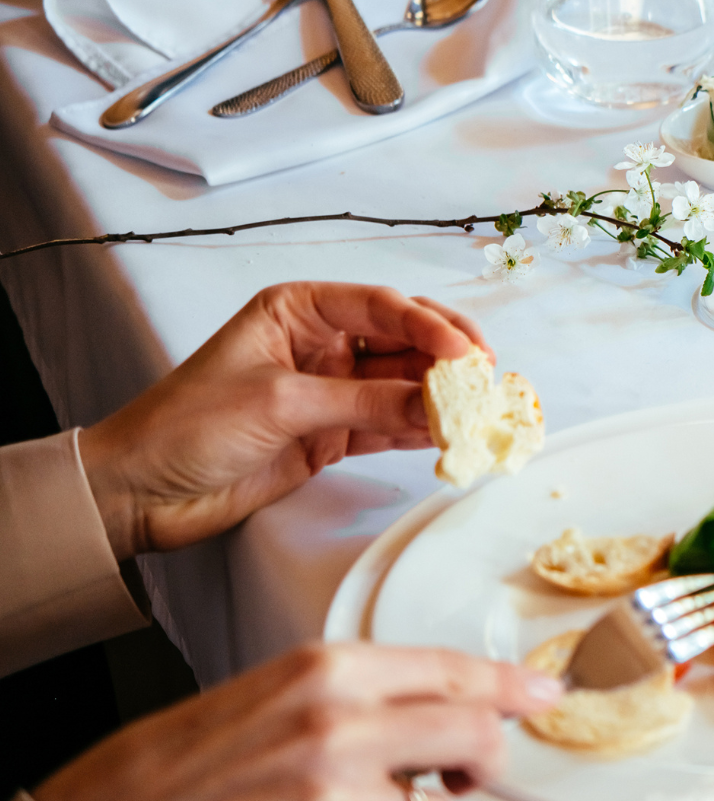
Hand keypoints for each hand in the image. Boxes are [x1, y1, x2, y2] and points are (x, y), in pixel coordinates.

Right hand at [35, 642, 560, 800]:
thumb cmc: (192, 757)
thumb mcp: (280, 691)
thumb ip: (368, 693)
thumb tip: (458, 702)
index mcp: (329, 672)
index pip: (453, 671)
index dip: (512, 688)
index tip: (546, 698)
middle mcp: (337, 727)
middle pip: (472, 741)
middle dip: (483, 766)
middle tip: (463, 778)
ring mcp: (328, 799)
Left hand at [80, 283, 485, 558]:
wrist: (139, 493)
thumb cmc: (185, 426)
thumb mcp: (279, 403)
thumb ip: (363, 401)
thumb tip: (437, 403)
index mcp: (298, 310)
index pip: (382, 306)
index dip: (430, 326)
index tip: (466, 352)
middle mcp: (320, 343)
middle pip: (402, 341)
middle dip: (447, 357)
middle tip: (487, 376)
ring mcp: (328, 390)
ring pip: (402, 384)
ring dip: (440, 397)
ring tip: (480, 410)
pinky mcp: (330, 435)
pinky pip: (389, 424)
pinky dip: (420, 430)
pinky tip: (450, 435)